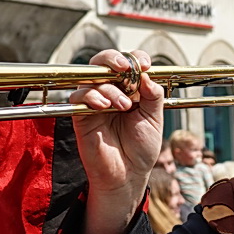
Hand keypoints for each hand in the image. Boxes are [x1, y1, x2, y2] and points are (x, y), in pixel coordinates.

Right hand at [71, 49, 163, 233]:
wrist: (129, 175)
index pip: (127, 64)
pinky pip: (79, 97)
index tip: (144, 64)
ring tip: (123, 106)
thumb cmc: (141, 148)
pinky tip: (105, 106)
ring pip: (92, 78)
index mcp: (129, 90)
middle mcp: (110, 92)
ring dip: (109, 87)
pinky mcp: (81, 117)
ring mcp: (94, 103)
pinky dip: (91, 97)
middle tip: (126, 68)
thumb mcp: (154, 119)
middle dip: (114, 59)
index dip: (134, 58)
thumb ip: (153, 96)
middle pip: (103, 63)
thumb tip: (147, 75)